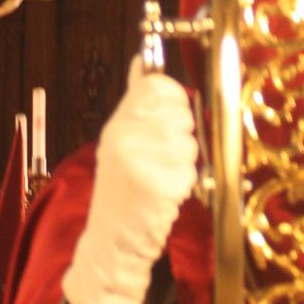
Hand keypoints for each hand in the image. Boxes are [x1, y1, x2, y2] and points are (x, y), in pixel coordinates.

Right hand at [61, 59, 198, 303]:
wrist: (111, 241)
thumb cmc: (121, 191)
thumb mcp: (120, 141)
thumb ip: (135, 101)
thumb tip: (142, 61)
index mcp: (117, 125)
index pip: (158, 86)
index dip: (172, 99)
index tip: (169, 117)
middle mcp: (125, 138)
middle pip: (180, 111)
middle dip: (181, 132)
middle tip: (164, 154)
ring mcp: (142, 162)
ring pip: (190, 141)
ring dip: (186, 159)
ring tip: (163, 174)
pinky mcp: (159, 186)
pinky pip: (191, 170)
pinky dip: (186, 181)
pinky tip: (166, 192)